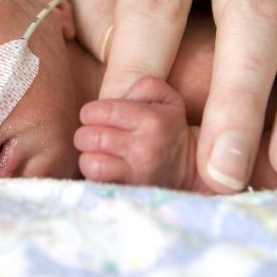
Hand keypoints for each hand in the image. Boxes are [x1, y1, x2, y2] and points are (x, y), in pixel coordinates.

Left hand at [75, 75, 204, 190]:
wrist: (190, 172)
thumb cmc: (170, 129)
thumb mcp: (169, 99)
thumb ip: (146, 85)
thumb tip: (121, 96)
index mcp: (152, 120)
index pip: (102, 110)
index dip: (91, 112)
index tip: (97, 117)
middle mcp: (144, 147)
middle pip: (90, 136)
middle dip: (85, 133)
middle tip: (95, 134)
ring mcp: (136, 173)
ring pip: (89, 161)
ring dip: (87, 154)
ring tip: (97, 151)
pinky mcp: (129, 191)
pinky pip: (96, 180)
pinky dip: (92, 172)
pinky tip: (102, 166)